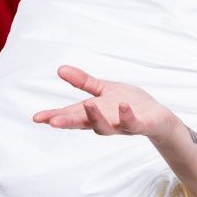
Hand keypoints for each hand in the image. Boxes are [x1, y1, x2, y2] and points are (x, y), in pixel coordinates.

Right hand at [32, 65, 172, 140]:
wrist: (158, 117)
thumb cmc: (130, 104)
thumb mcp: (105, 90)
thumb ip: (84, 82)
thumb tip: (60, 69)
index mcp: (95, 112)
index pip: (71, 115)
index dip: (54, 117)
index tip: (37, 118)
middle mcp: (105, 121)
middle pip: (83, 124)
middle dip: (68, 122)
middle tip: (53, 121)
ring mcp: (122, 125)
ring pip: (105, 128)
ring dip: (96, 117)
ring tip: (88, 105)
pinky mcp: (140, 126)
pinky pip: (132, 123)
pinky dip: (127, 116)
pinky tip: (123, 105)